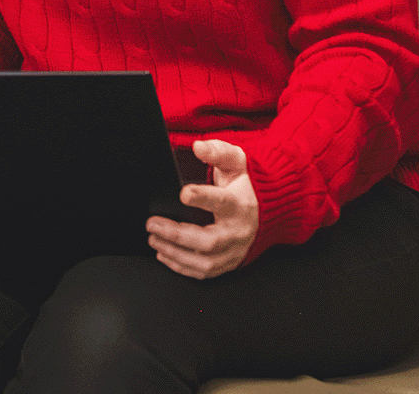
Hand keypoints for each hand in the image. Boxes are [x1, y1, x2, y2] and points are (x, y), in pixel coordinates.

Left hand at [145, 139, 258, 278]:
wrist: (266, 211)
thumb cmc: (244, 186)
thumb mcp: (236, 162)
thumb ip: (218, 152)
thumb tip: (198, 146)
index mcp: (240, 205)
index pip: (222, 202)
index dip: (202, 198)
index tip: (183, 193)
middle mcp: (238, 232)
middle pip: (209, 241)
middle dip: (177, 235)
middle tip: (152, 224)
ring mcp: (234, 251)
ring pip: (205, 261)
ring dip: (174, 253)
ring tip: (153, 239)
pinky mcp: (228, 263)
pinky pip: (204, 272)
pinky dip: (181, 266)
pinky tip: (163, 254)